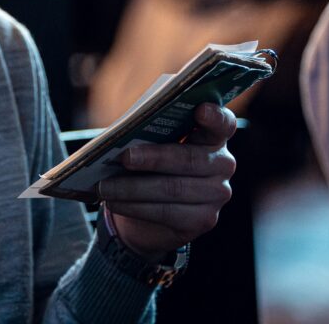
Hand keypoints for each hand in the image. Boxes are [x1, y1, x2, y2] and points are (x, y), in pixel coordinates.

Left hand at [99, 104, 236, 259]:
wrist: (154, 208)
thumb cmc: (153, 163)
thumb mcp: (154, 142)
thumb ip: (150, 133)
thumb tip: (122, 138)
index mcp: (214, 136)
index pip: (223, 123)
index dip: (214, 116)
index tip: (200, 109)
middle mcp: (223, 164)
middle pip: (189, 159)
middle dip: (153, 158)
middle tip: (124, 157)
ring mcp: (217, 194)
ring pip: (173, 189)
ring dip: (133, 188)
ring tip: (105, 185)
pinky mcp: (204, 220)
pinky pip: (166, 212)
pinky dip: (135, 206)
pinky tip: (113, 201)